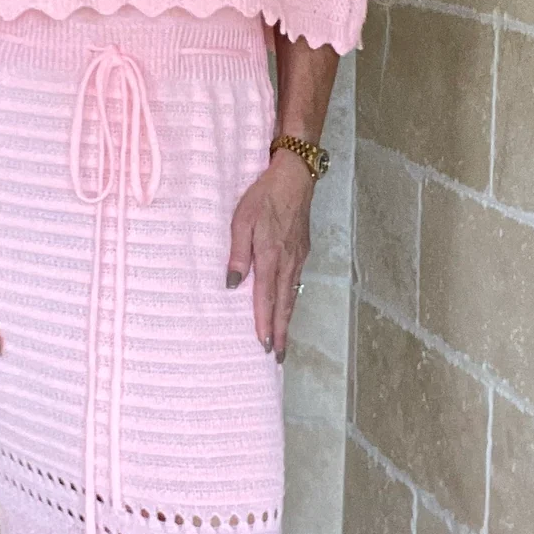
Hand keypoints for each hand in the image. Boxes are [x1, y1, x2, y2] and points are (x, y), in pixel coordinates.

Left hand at [226, 150, 313, 361]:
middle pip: (284, 304)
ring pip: (292, 296)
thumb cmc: (264, 195)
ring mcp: (298, 257)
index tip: (264, 344)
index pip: (265, 297)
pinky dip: (291, 302)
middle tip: (278, 356)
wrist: (295, 177)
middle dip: (280, 332)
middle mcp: (288, 262)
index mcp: (271, 255)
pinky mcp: (302, 251)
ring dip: (286, 320)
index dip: (264, 322)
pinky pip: (295, 283)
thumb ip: (237, 253)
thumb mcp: (242, 219)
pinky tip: (287, 308)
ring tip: (282, 341)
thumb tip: (231, 284)